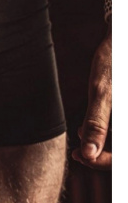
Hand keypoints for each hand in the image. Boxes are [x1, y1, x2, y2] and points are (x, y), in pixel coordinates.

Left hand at [72, 26, 111, 169]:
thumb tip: (88, 154)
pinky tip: (89, 127)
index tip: (80, 157)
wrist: (120, 40)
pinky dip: (107, 134)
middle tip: (79, 153)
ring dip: (104, 146)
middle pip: (123, 153)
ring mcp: (127, 117)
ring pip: (120, 143)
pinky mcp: (123, 114)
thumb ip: (96, 123)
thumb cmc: (114, 61)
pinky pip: (119, 131)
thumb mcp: (101, 91)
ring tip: (83, 135)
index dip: (104, 162)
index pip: (124, 158)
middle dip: (103, 155)